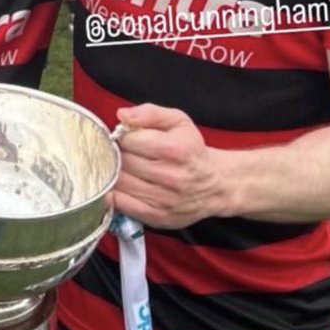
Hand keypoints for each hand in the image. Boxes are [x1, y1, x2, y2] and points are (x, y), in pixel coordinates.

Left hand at [113, 103, 228, 227]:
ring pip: (119, 182)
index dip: (123, 136)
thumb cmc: (191, 149)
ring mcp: (164, 200)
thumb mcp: (178, 122)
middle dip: (118, 155)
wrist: (215, 185)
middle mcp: (171, 176)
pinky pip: (121, 204)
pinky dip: (116, 193)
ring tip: (125, 168)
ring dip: (115, 173)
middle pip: (123, 162)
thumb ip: (150, 113)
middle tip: (125, 153)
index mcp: (175, 149)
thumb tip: (122, 115)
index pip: (129, 140)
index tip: (128, 138)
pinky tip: (123, 185)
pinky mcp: (156, 217)